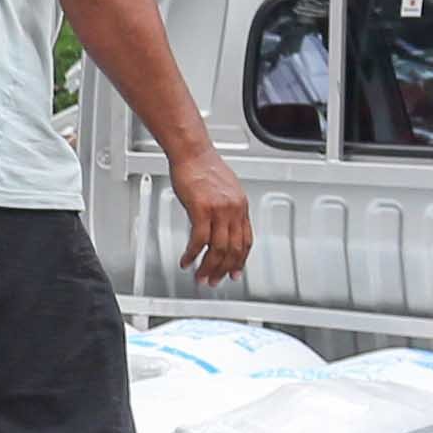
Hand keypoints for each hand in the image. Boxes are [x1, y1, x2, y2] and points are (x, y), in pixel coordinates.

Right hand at [167, 143, 252, 286]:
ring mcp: (219, 210)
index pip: (246, 240)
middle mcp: (234, 210)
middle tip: (214, 280)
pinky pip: (199, 240)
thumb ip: (226, 209)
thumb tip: (221, 226)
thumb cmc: (203, 166)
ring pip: (218, 249)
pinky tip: (187, 260)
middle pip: (233, 249)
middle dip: (223, 270)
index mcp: (241, 206)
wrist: (192, 152)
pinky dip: (192, 254)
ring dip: (208, 267)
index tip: (234, 272)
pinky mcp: (202, 209)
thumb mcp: (224, 189)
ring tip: (200, 276)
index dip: (240, 260)